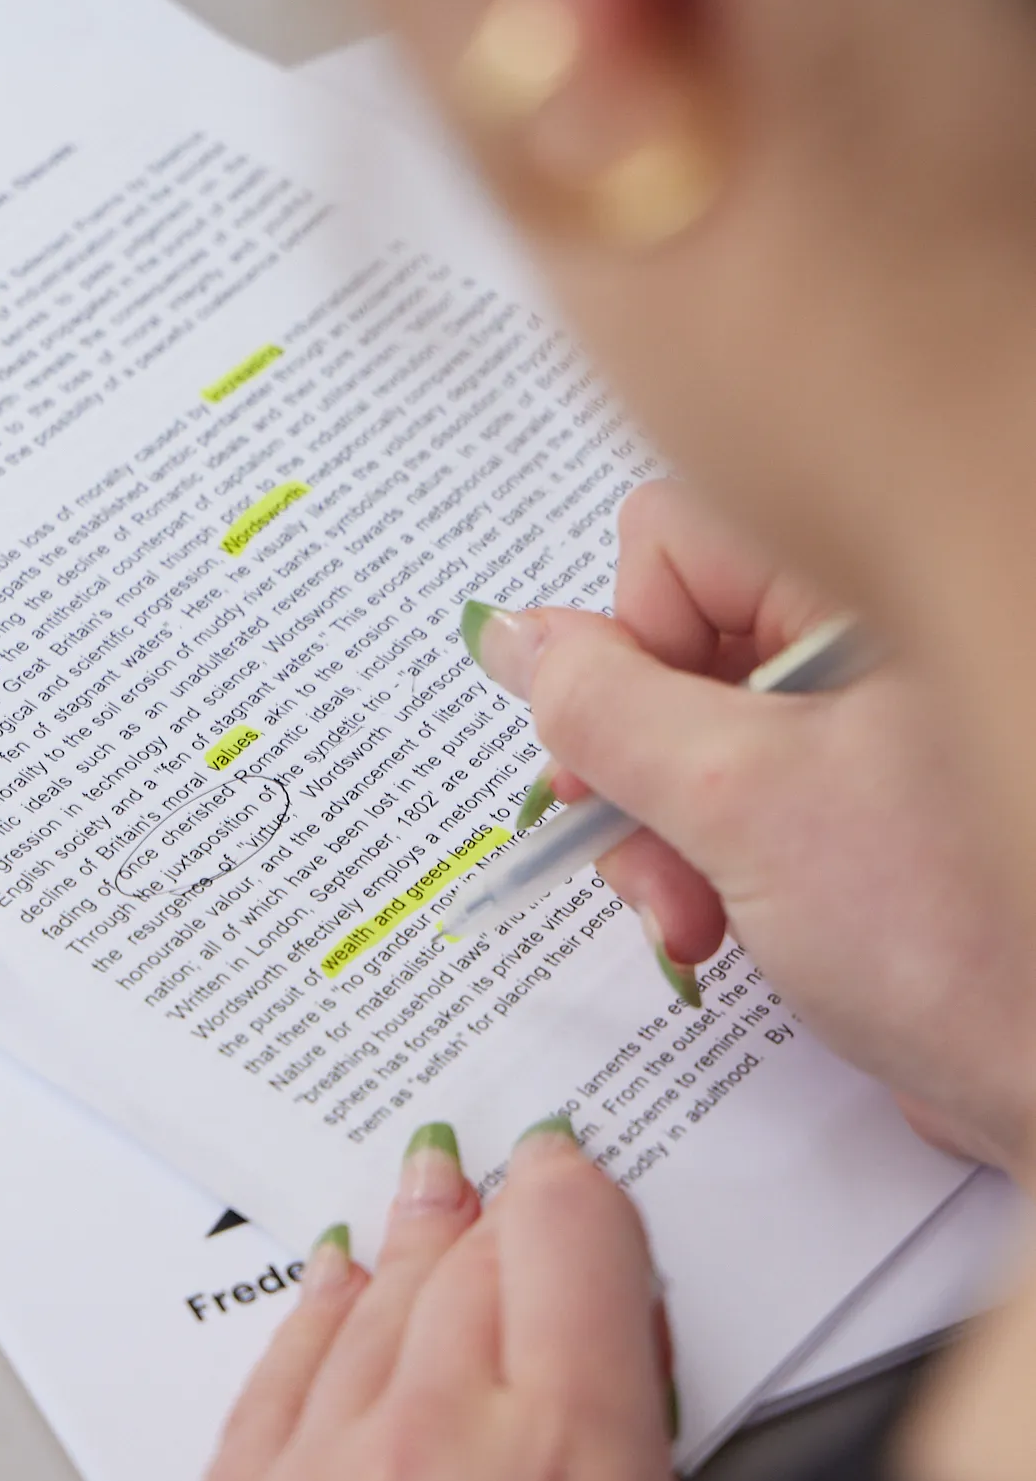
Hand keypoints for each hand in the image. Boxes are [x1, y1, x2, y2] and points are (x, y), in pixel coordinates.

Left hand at [138, 1122, 678, 1480]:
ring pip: (370, 1308)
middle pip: (468, 1265)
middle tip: (503, 1166)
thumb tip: (622, 1388)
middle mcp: (430, 1439)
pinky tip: (326, 1284)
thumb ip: (633, 1464)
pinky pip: (274, 1383)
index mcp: (562, 1454)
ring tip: (427, 1192)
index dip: (575, 1190)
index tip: (573, 1168)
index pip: (567, 1241)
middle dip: (495, 1211)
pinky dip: (310, 1318)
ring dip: (407, 1244)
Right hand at [474, 480, 1032, 1169]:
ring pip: (689, 740)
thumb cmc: (965, 937)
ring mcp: (861, 733)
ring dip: (664, 841)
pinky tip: (727, 934)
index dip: (626, 649)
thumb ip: (605, 710)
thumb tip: (513, 639)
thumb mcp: (740, 803)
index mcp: (864, 594)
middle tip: (650, 856)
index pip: (670, 543)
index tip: (629, 751)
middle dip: (634, 770)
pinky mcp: (856, 813)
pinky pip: (733, 805)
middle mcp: (863, 648)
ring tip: (696, 921)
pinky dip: (709, 870)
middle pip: (669, 649)